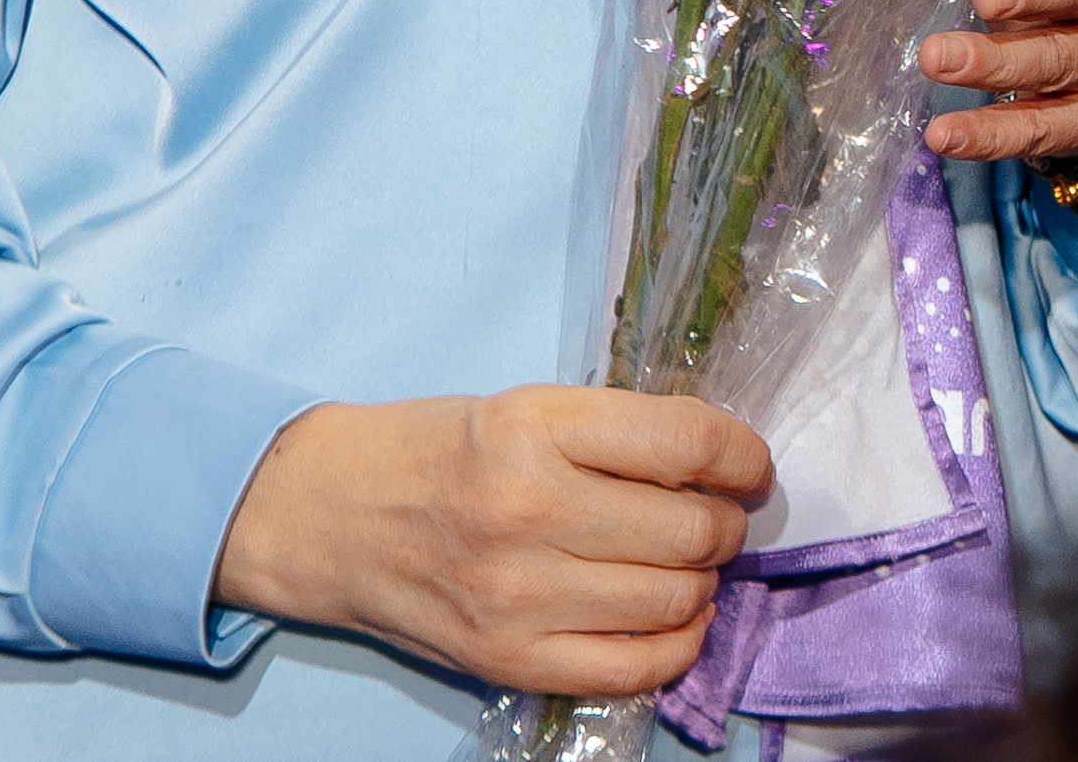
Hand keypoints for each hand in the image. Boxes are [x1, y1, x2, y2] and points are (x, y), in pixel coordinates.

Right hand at [209, 387, 769, 696]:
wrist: (327, 514)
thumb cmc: (437, 451)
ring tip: (687, 565)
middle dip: (727, 525)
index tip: (750, 468)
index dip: (744, 458)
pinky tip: (676, 619)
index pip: (689, 443)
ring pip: (674, 600)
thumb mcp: (529, 407)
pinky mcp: (506, 659)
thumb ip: (621, 434)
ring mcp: (517, 595)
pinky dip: (677, 646)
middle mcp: (529, 511)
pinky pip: (633, 669)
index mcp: (537, 427)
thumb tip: (725, 470)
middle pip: (692, 529)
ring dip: (704, 583)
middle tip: (716, 518)